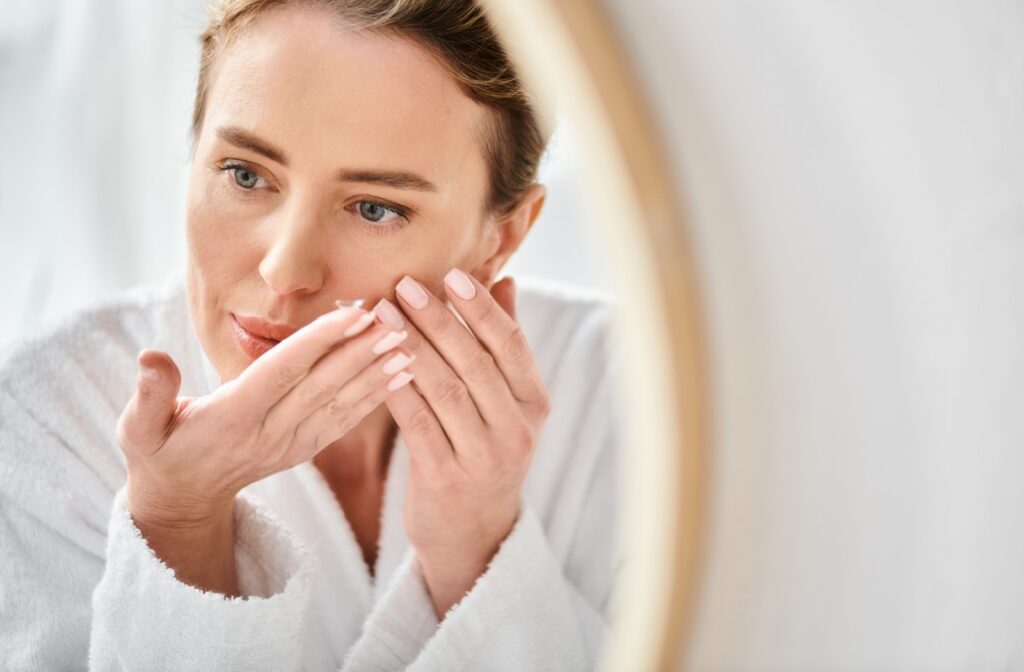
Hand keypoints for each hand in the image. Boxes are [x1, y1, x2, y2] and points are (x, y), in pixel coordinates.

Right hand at [118, 305, 413, 527]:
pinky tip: (401, 374)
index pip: (284, 373)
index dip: (319, 343)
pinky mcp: (306, 448)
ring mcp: (292, 444)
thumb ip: (148, 394)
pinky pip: (345, 420)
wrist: (183, 498)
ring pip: (341, 403)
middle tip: (396, 322)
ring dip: (377, 373)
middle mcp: (271, 432)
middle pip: (323, 386)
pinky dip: (374, 396)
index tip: (353, 315)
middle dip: (362, 353)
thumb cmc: (160, 450)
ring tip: (410, 343)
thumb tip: (150, 358)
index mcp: (235, 417)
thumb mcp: (138, 427)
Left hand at [374, 269, 551, 616]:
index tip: (453, 275)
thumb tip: (505, 281)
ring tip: (384, 312)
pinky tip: (376, 359)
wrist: (475, 533)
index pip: (511, 346)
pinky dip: (397, 387)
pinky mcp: (446, 479)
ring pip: (444, 390)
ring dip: (412, 346)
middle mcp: (516, 430)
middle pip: (475, 363)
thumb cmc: (485, 451)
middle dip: (439, 320)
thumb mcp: (506, 403)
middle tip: (406, 284)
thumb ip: (503, 344)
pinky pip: (417, 423)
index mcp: (533, 404)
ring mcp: (483, 457)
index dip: (483, 309)